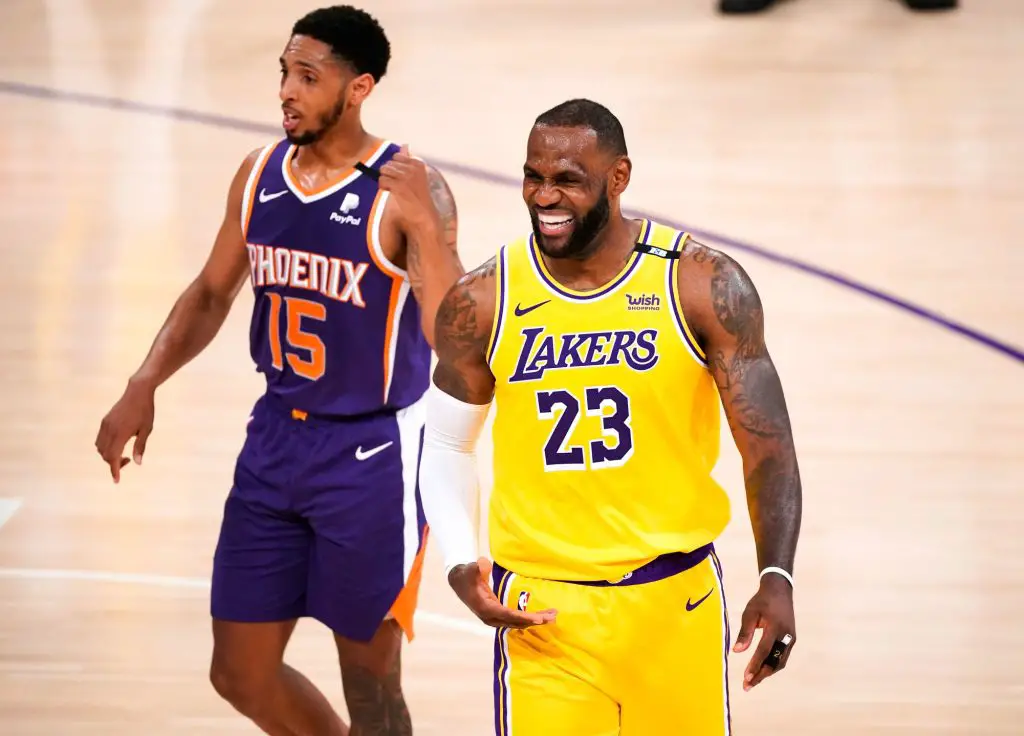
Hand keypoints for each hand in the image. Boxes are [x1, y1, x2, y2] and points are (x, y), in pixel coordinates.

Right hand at [94, 377, 155, 482]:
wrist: (137, 391)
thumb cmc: (145, 411)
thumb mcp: (147, 430)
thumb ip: (140, 446)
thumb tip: (137, 463)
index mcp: (120, 433)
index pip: (113, 457)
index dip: (114, 470)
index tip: (117, 480)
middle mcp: (109, 430)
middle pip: (105, 454)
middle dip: (114, 463)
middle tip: (129, 460)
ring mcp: (105, 425)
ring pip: (100, 447)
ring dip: (108, 455)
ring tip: (124, 453)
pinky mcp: (105, 421)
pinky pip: (100, 439)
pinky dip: (105, 447)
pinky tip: (118, 445)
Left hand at [378, 144, 439, 229]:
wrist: (425, 216)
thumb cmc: (420, 197)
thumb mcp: (417, 176)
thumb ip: (409, 160)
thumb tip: (405, 145)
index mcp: (419, 163)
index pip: (396, 157)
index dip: (395, 168)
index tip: (400, 178)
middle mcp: (413, 168)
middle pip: (388, 164)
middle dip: (389, 174)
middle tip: (397, 186)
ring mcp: (406, 177)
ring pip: (384, 171)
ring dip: (385, 180)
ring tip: (394, 189)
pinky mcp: (399, 186)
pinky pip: (382, 180)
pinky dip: (383, 187)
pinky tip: (391, 192)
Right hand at [448, 557, 556, 628]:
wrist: (459, 581)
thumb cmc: (466, 574)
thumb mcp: (470, 569)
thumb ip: (476, 568)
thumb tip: (481, 564)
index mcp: (486, 608)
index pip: (508, 615)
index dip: (523, 617)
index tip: (538, 619)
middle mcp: (491, 617)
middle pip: (516, 622)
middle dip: (535, 620)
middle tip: (553, 617)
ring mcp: (495, 618)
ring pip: (518, 622)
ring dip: (535, 620)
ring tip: (553, 616)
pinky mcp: (499, 615)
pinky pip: (516, 620)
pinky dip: (529, 618)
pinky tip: (542, 617)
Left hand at [733, 573, 795, 690]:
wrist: (780, 590)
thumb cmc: (762, 601)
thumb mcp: (750, 612)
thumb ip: (744, 632)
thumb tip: (737, 651)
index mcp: (775, 627)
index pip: (764, 651)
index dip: (755, 665)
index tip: (746, 677)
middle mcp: (786, 636)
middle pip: (774, 661)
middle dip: (761, 675)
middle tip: (747, 686)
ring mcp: (791, 639)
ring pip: (780, 662)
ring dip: (767, 672)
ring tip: (753, 681)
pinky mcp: (791, 640)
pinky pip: (782, 657)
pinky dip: (772, 665)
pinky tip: (762, 670)